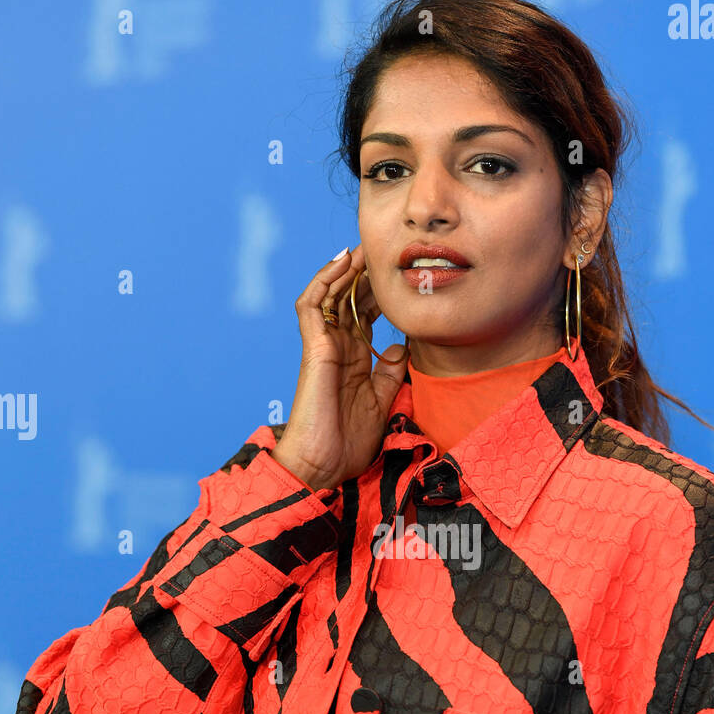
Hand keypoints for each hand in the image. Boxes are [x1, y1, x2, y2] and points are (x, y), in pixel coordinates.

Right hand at [273, 242, 407, 490]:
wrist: (323, 466)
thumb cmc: (348, 443)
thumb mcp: (382, 401)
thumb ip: (390, 372)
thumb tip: (400, 345)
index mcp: (354, 359)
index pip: (365, 315)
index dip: (380, 292)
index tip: (402, 274)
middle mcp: (338, 348)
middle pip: (350, 299)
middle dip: (367, 274)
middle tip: (387, 250)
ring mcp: (323, 346)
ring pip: (330, 295)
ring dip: (346, 269)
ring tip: (364, 246)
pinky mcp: (313, 348)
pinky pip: (312, 305)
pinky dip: (325, 280)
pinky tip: (343, 262)